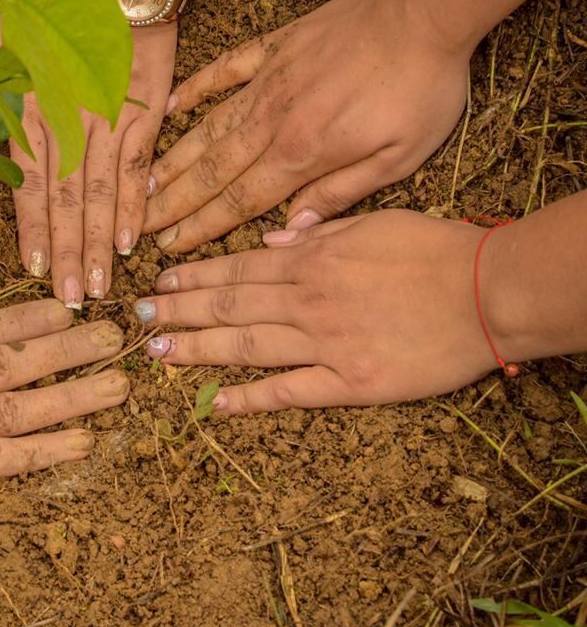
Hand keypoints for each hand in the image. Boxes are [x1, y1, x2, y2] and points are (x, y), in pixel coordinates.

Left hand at [0, 13, 175, 307]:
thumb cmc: (51, 11)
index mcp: (30, 111)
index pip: (30, 183)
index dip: (34, 228)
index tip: (36, 268)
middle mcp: (68, 124)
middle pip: (68, 200)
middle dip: (70, 252)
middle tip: (73, 298)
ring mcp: (109, 123)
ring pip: (103, 192)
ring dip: (100, 242)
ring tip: (101, 284)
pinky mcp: (142, 115)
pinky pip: (137, 169)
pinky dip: (136, 206)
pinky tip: (132, 242)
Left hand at [133, 210, 498, 413]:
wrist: (489, 291)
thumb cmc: (434, 249)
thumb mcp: (371, 222)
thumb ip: (317, 231)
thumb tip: (271, 239)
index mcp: (311, 259)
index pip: (236, 268)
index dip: (193, 276)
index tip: (159, 281)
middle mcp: (307, 299)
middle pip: (228, 305)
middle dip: (178, 310)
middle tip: (136, 318)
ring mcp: (325, 343)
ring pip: (245, 345)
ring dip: (196, 348)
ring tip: (156, 352)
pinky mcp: (351, 382)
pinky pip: (290, 391)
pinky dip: (249, 398)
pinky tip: (214, 404)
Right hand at [144, 0, 469, 252]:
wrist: (425, 12)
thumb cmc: (422, 87)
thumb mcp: (399, 156)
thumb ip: (341, 194)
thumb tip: (292, 229)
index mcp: (304, 153)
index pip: (239, 201)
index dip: (200, 227)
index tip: (169, 246)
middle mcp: (274, 120)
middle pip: (212, 171)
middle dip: (173, 202)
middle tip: (141, 224)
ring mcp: (269, 81)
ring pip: (209, 128)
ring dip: (175, 159)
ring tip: (145, 183)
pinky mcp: (274, 48)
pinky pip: (223, 70)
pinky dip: (195, 89)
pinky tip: (170, 107)